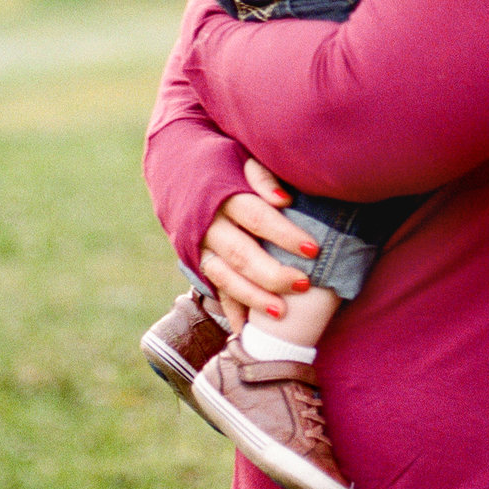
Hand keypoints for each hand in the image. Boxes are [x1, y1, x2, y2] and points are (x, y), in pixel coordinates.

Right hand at [196, 157, 316, 329]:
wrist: (176, 166)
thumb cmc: (224, 162)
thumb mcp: (241, 159)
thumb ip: (262, 177)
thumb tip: (284, 200)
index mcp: (223, 193)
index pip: (257, 217)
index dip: (284, 234)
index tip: (312, 249)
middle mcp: (209, 224)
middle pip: (241, 253)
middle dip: (272, 273)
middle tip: (302, 284)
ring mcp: (200, 246)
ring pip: (225, 277)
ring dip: (252, 296)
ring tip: (281, 313)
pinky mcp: (197, 261)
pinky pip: (214, 289)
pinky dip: (230, 309)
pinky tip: (245, 329)